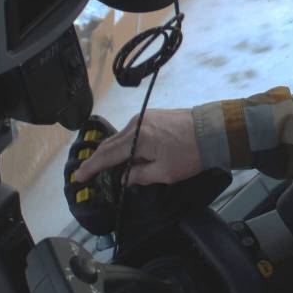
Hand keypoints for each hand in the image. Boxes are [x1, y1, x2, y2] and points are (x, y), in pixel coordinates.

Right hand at [75, 109, 201, 185]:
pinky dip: (126, 144)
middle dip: (98, 159)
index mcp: (138, 139)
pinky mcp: (153, 115)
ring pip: (121, 137)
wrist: (214, 130)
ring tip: (107, 166)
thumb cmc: (191, 154)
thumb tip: (124, 177)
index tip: (79, 177)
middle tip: (89, 172)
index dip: (91, 167)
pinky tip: (128, 154)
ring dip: (113, 151)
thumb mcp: (165, 172)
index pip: (107, 155)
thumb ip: (140, 175)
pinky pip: (132, 131)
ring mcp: (145, 117)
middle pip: (110, 144)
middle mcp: (137, 124)